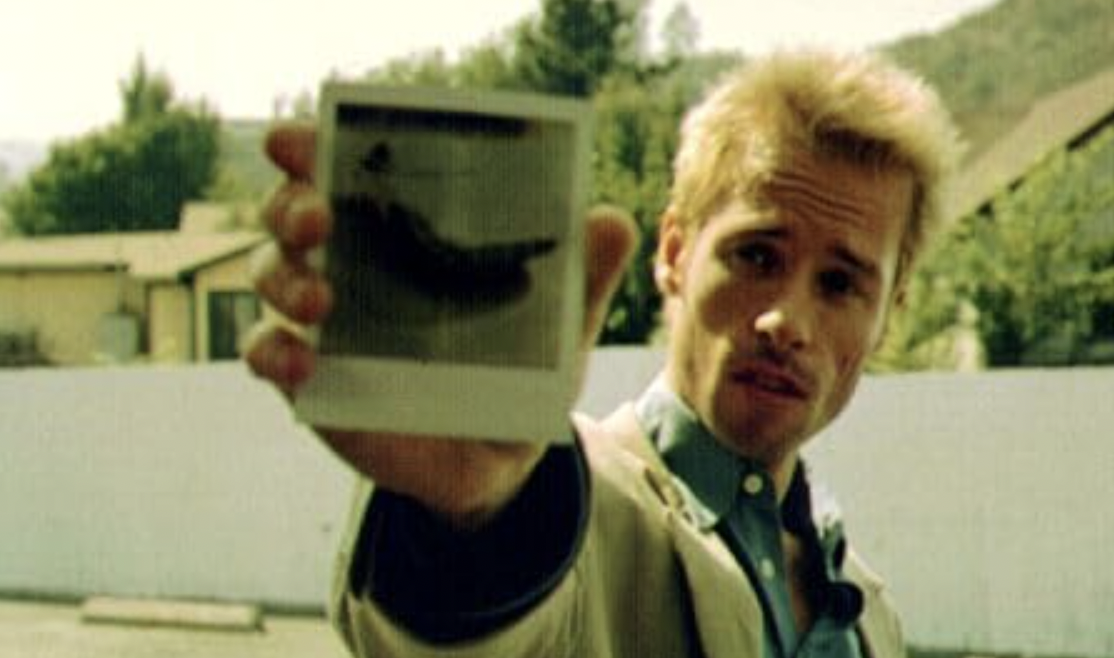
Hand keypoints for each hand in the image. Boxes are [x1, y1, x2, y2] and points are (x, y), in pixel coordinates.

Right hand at [245, 122, 636, 528]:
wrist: (500, 459)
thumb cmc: (519, 372)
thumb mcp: (557, 323)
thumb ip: (582, 274)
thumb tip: (610, 221)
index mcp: (406, 234)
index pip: (349, 171)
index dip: (315, 147)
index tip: (303, 137)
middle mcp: (354, 265)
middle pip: (294, 214)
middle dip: (293, 205)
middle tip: (319, 219)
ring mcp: (325, 324)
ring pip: (272, 276)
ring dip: (285, 280)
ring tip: (319, 303)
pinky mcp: (311, 381)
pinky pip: (268, 356)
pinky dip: (273, 355)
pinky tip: (299, 366)